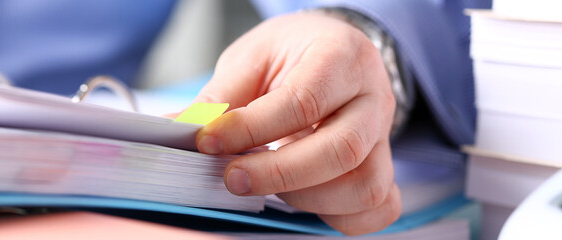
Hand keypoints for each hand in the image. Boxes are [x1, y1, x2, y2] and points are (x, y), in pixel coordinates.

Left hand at [193, 12, 400, 234]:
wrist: (331, 49)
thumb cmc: (292, 53)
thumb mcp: (253, 57)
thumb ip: (221, 96)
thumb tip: (178, 129)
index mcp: (342, 57)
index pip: (303, 101)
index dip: (251, 128)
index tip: (209, 141)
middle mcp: (372, 98)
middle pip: (341, 150)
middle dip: (278, 173)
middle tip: (231, 177)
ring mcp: (383, 136)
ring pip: (365, 185)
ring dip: (307, 198)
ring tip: (266, 185)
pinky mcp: (383, 165)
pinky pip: (380, 205)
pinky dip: (341, 216)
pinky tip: (303, 201)